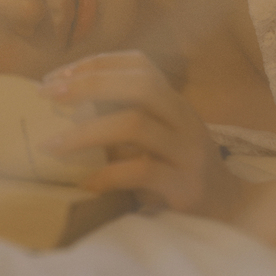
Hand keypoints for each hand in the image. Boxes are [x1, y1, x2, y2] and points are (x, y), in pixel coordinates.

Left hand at [39, 50, 242, 217]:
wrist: (227, 211)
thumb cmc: (176, 170)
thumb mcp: (154, 137)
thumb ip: (121, 118)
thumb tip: (62, 107)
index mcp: (173, 101)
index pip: (140, 63)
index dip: (97, 63)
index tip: (57, 76)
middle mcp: (184, 118)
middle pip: (140, 84)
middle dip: (90, 84)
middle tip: (48, 95)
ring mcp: (187, 150)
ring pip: (136, 125)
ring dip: (87, 132)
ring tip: (52, 146)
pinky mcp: (185, 185)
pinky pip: (142, 171)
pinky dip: (107, 175)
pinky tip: (85, 182)